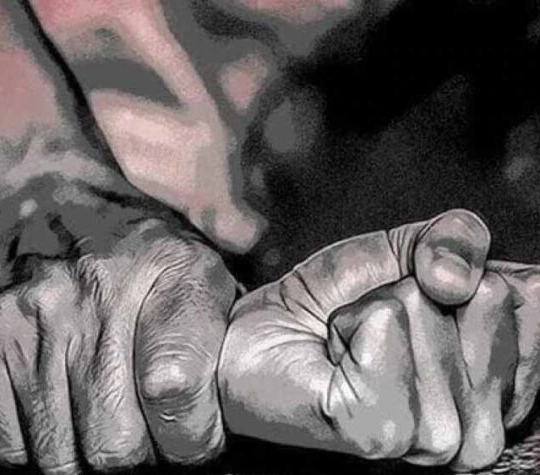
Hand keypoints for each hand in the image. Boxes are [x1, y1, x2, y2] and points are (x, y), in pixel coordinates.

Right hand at [0, 217, 235, 473]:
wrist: (36, 195)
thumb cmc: (130, 244)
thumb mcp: (194, 263)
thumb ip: (220, 331)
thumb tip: (239, 406)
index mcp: (166, 271)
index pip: (178, 393)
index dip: (190, 441)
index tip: (189, 442)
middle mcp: (90, 293)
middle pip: (116, 445)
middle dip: (137, 459)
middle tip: (141, 439)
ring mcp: (23, 318)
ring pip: (59, 456)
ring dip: (85, 458)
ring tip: (99, 427)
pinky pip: (9, 444)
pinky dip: (37, 449)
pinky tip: (57, 418)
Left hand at [218, 209, 532, 471]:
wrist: (263, 332)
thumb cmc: (333, 301)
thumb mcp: (404, 251)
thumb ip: (455, 239)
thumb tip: (456, 278)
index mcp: (502, 380)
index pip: (532, 300)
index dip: (470, 274)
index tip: (424, 295)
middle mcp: (482, 422)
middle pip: (486, 301)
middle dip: (416, 290)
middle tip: (376, 323)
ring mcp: (435, 437)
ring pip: (428, 316)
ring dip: (376, 309)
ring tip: (354, 342)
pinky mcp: (379, 431)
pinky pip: (384, 331)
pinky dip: (350, 323)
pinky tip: (338, 355)